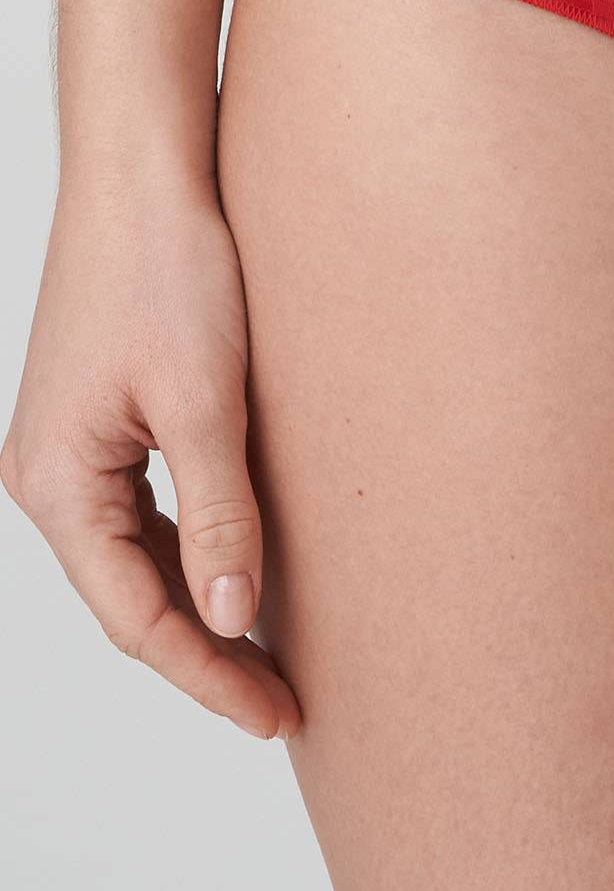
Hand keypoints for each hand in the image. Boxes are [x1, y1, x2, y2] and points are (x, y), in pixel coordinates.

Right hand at [1, 165, 300, 740]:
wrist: (145, 176)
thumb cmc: (171, 273)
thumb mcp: (207, 400)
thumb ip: (220, 511)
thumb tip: (231, 614)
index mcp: (60, 486)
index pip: (138, 617)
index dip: (209, 674)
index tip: (276, 714)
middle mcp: (50, 479)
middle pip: (132, 597)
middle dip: (207, 653)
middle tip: (286, 702)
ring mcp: (73, 449)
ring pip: (137, 557)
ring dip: (200, 603)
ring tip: (273, 654)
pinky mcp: (105, 417)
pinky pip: (144, 509)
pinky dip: (192, 546)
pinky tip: (242, 566)